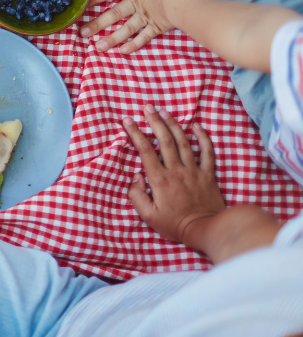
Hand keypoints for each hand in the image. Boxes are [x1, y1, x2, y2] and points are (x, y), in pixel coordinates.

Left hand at [80, 0, 188, 51]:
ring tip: (98, 47)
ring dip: (111, 39)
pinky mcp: (156, 27)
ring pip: (125, 30)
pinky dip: (133, 45)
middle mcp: (136, 2)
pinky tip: (122, 51)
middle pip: (113, 14)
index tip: (82, 5)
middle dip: (97, 24)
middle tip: (82, 33)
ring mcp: (145, 16)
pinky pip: (143, 38)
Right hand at [123, 106, 224, 248]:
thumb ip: (137, 196)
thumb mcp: (148, 216)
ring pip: (184, 142)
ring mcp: (194, 171)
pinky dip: (203, 137)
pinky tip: (196, 126)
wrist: (206, 229)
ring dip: (174, 125)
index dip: (135, 133)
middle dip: (155, 121)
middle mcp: (176, 170)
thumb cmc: (175, 224)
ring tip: (165, 112)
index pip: (145, 150)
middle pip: (165, 140)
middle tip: (148, 107)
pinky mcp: (208, 175)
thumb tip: (136, 177)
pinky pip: (207, 152)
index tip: (127, 121)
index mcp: (160, 179)